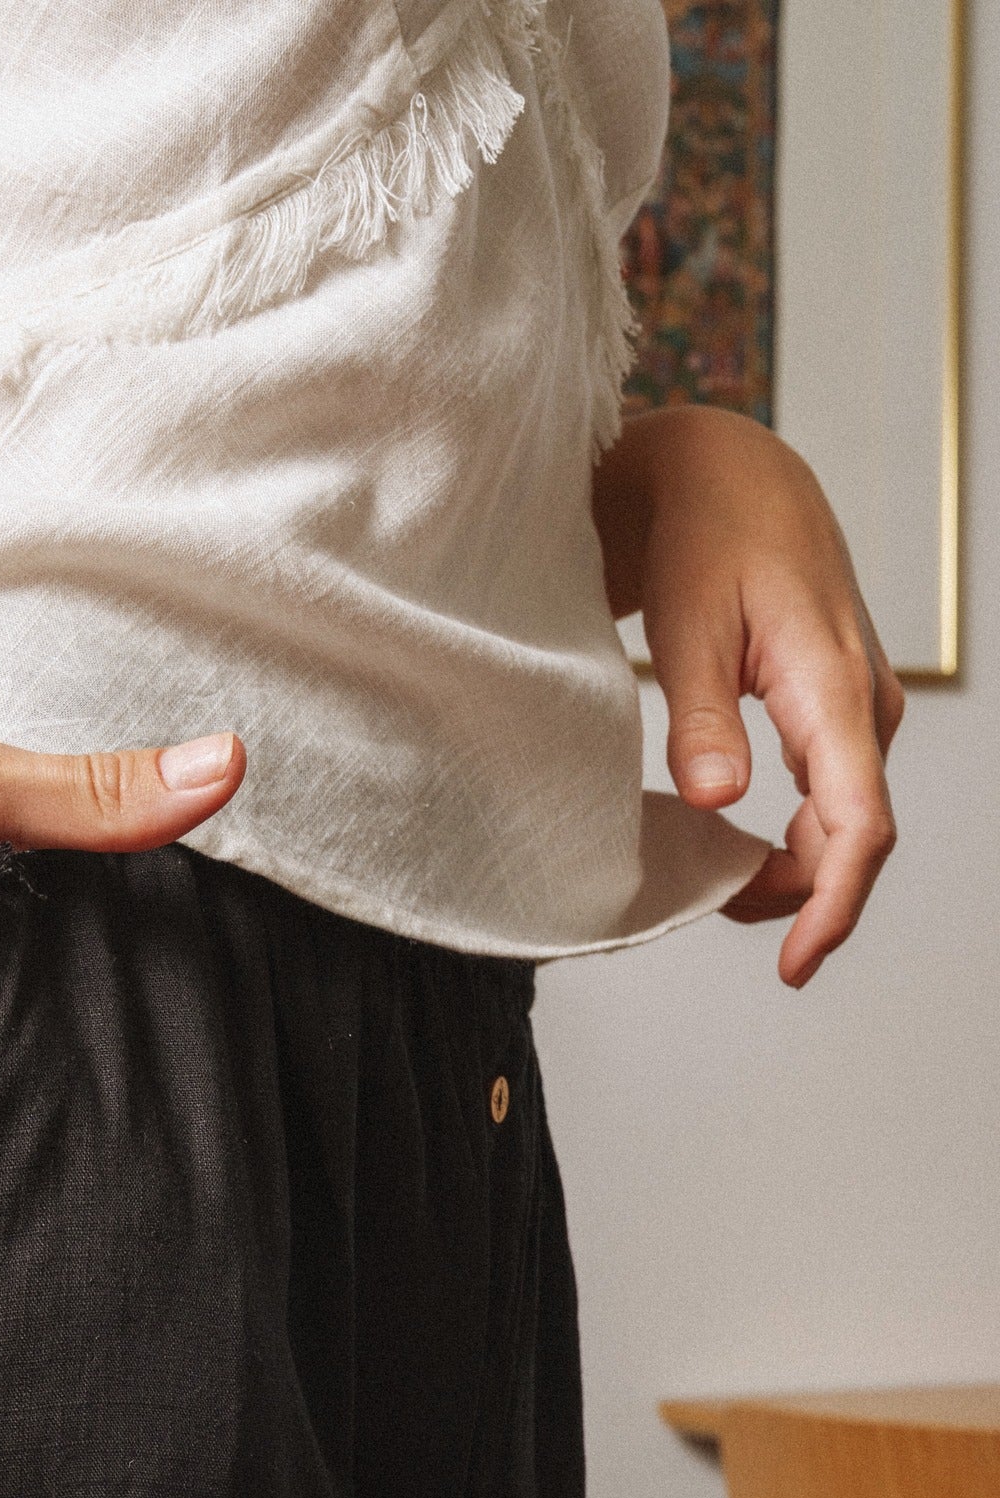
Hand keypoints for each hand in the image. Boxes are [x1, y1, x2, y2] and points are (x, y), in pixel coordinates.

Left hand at [593, 406, 902, 986]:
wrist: (730, 477)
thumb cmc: (705, 540)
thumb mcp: (687, 623)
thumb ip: (699, 716)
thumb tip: (716, 799)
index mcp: (834, 688)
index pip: (859, 826)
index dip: (830, 907)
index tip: (792, 966)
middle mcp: (865, 705)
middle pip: (850, 840)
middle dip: (792, 898)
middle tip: (708, 912)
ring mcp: (858, 710)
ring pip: (840, 824)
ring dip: (785, 870)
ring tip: (709, 882)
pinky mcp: (837, 710)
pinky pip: (828, 798)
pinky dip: (785, 837)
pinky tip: (729, 846)